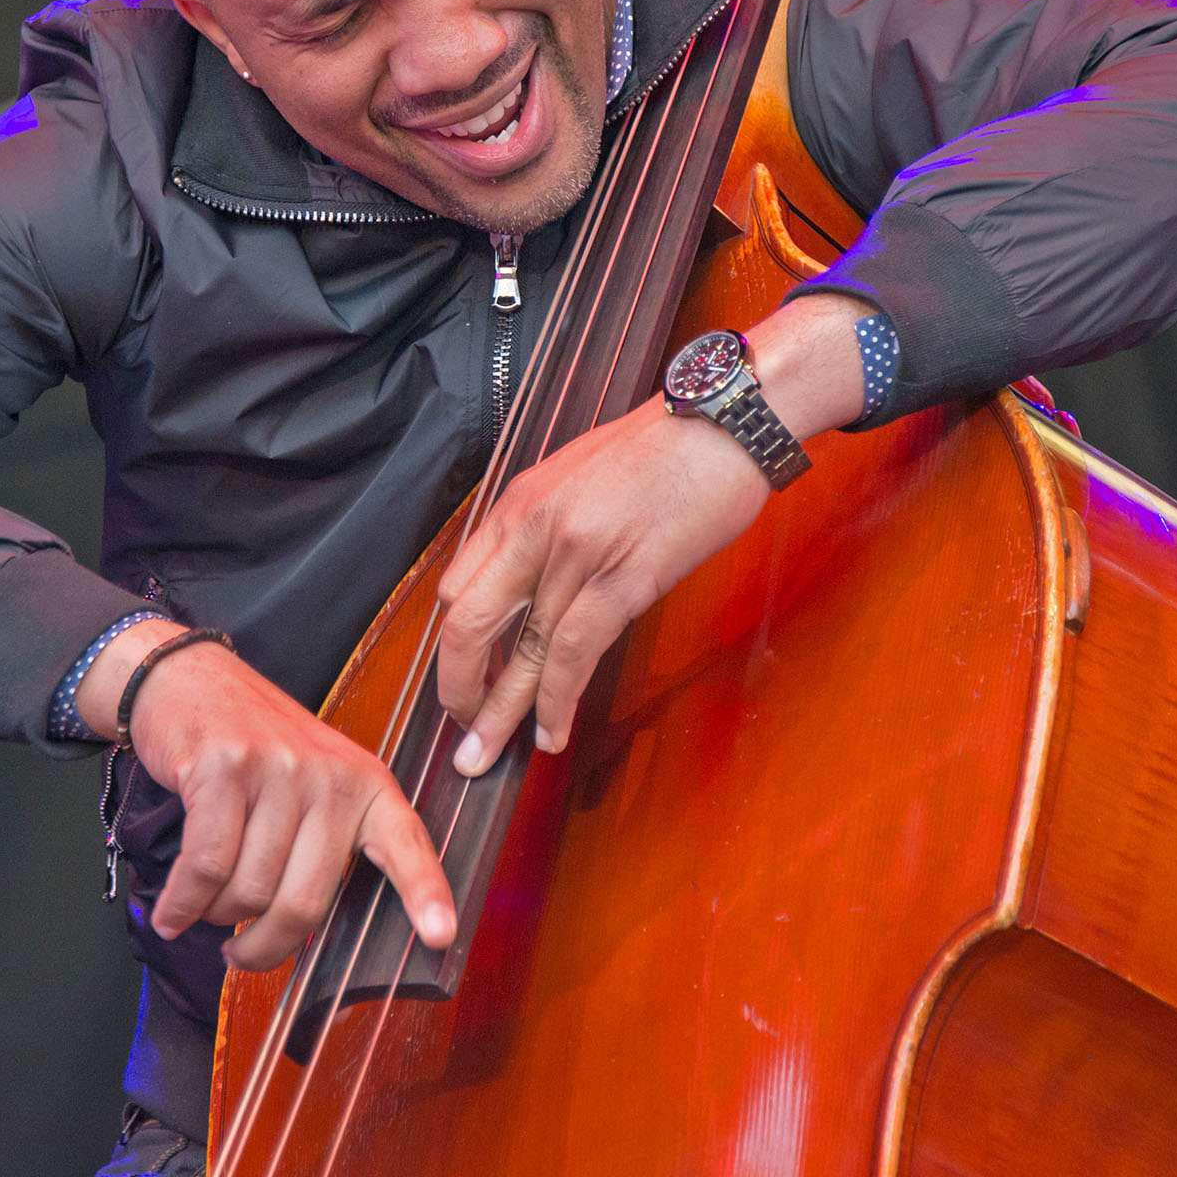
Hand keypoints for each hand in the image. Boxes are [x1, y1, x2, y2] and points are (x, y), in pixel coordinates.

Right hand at [78, 621, 455, 971]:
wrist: (192, 680)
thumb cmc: (252, 746)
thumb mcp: (313, 781)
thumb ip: (324, 842)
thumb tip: (299, 931)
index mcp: (365, 784)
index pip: (404, 842)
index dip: (424, 893)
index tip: (441, 936)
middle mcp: (330, 775)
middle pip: (303, 903)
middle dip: (264, 946)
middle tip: (241, 953)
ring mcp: (278, 768)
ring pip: (247, 892)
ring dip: (215, 915)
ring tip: (203, 903)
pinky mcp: (225, 768)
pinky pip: (205, 867)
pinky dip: (182, 903)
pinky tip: (172, 911)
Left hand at [435, 394, 769, 770]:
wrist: (723, 420)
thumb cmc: (663, 446)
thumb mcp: (578, 474)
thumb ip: (545, 526)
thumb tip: (529, 581)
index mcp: (520, 501)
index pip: (457, 585)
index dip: (453, 643)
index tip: (462, 676)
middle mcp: (536, 527)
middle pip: (469, 623)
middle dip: (457, 687)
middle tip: (460, 731)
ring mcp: (578, 554)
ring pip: (522, 651)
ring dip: (500, 713)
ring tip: (486, 757)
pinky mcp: (626, 578)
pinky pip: (575, 653)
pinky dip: (558, 700)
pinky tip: (552, 731)